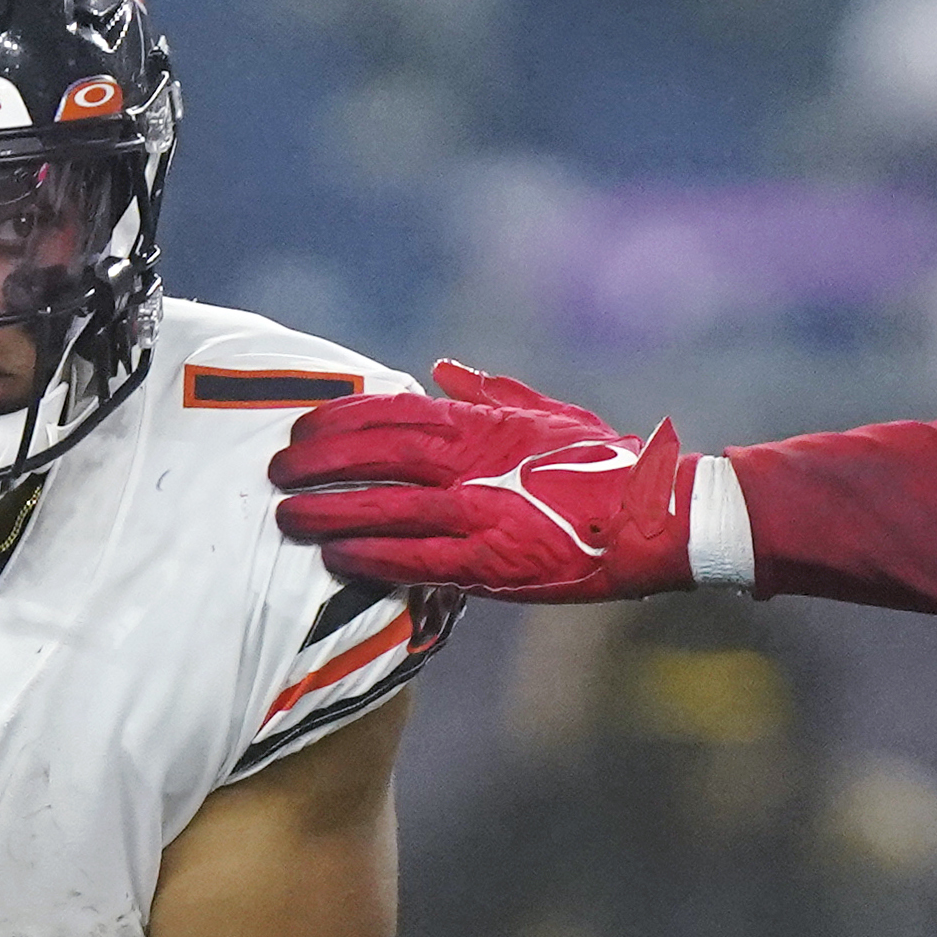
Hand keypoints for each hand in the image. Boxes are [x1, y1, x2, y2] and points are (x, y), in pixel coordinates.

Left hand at [270, 360, 700, 600]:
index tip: (304, 428)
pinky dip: (372, 558)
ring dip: (330, 512)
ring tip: (288, 516)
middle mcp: (476, 464)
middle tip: (277, 471)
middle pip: (377, 455)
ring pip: (386, 509)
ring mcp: (482, 515)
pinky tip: (337, 558)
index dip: (341, 419)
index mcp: (485, 425)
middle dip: (320, 462)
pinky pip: (417, 562)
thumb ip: (491, 393)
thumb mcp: (550, 414)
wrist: (658, 520)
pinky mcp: (493, 566)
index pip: (394, 412)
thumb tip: (443, 369)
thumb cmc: (609, 464)